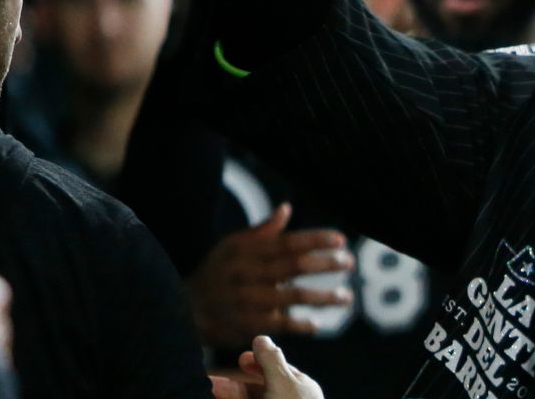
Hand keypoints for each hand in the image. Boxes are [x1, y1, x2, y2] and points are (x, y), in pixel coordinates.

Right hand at [187, 204, 352, 349]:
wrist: (185, 308)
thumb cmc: (216, 272)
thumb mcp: (231, 245)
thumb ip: (262, 231)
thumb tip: (287, 209)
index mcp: (247, 250)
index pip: (287, 242)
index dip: (316, 240)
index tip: (341, 239)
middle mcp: (248, 272)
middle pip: (293, 266)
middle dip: (325, 264)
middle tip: (349, 263)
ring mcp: (247, 299)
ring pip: (292, 296)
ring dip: (322, 297)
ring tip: (345, 297)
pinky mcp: (246, 324)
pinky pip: (279, 324)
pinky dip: (299, 324)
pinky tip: (316, 324)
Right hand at [209, 336, 323, 398]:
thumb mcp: (283, 384)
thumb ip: (271, 361)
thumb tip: (261, 337)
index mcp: (303, 389)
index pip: (278, 370)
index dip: (258, 363)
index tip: (241, 359)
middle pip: (259, 389)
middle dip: (235, 384)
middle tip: (213, 381)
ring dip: (231, 394)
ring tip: (211, 388)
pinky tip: (219, 396)